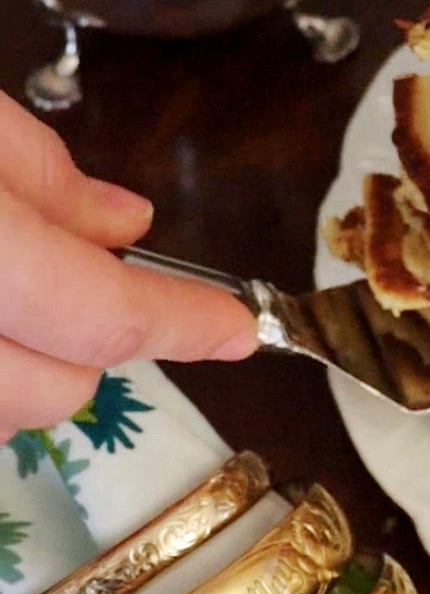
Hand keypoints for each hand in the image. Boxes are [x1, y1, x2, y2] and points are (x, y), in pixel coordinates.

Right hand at [0, 92, 256, 440]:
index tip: (241, 329)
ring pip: (5, 416)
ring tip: (13, 292)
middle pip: (57, 391)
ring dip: (27, 367)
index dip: (182, 325)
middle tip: (76, 274)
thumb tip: (129, 227)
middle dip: (91, 345)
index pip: (100, 317)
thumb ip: (46, 178)